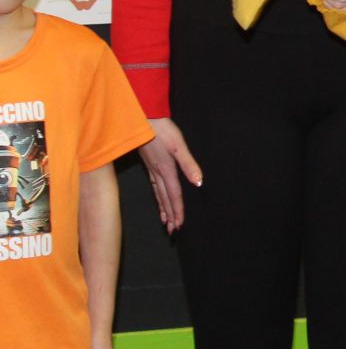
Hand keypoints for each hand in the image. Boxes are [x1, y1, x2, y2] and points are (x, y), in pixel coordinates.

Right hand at [141, 117, 202, 232]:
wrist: (142, 118)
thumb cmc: (162, 130)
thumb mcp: (179, 146)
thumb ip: (189, 164)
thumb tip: (199, 183)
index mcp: (167, 170)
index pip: (174, 195)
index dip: (178, 210)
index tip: (180, 224)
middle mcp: (158, 173)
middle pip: (165, 198)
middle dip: (170, 214)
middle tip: (173, 230)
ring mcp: (152, 169)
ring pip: (158, 194)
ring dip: (163, 208)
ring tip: (166, 221)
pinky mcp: (149, 164)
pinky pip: (154, 186)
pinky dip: (157, 196)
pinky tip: (158, 199)